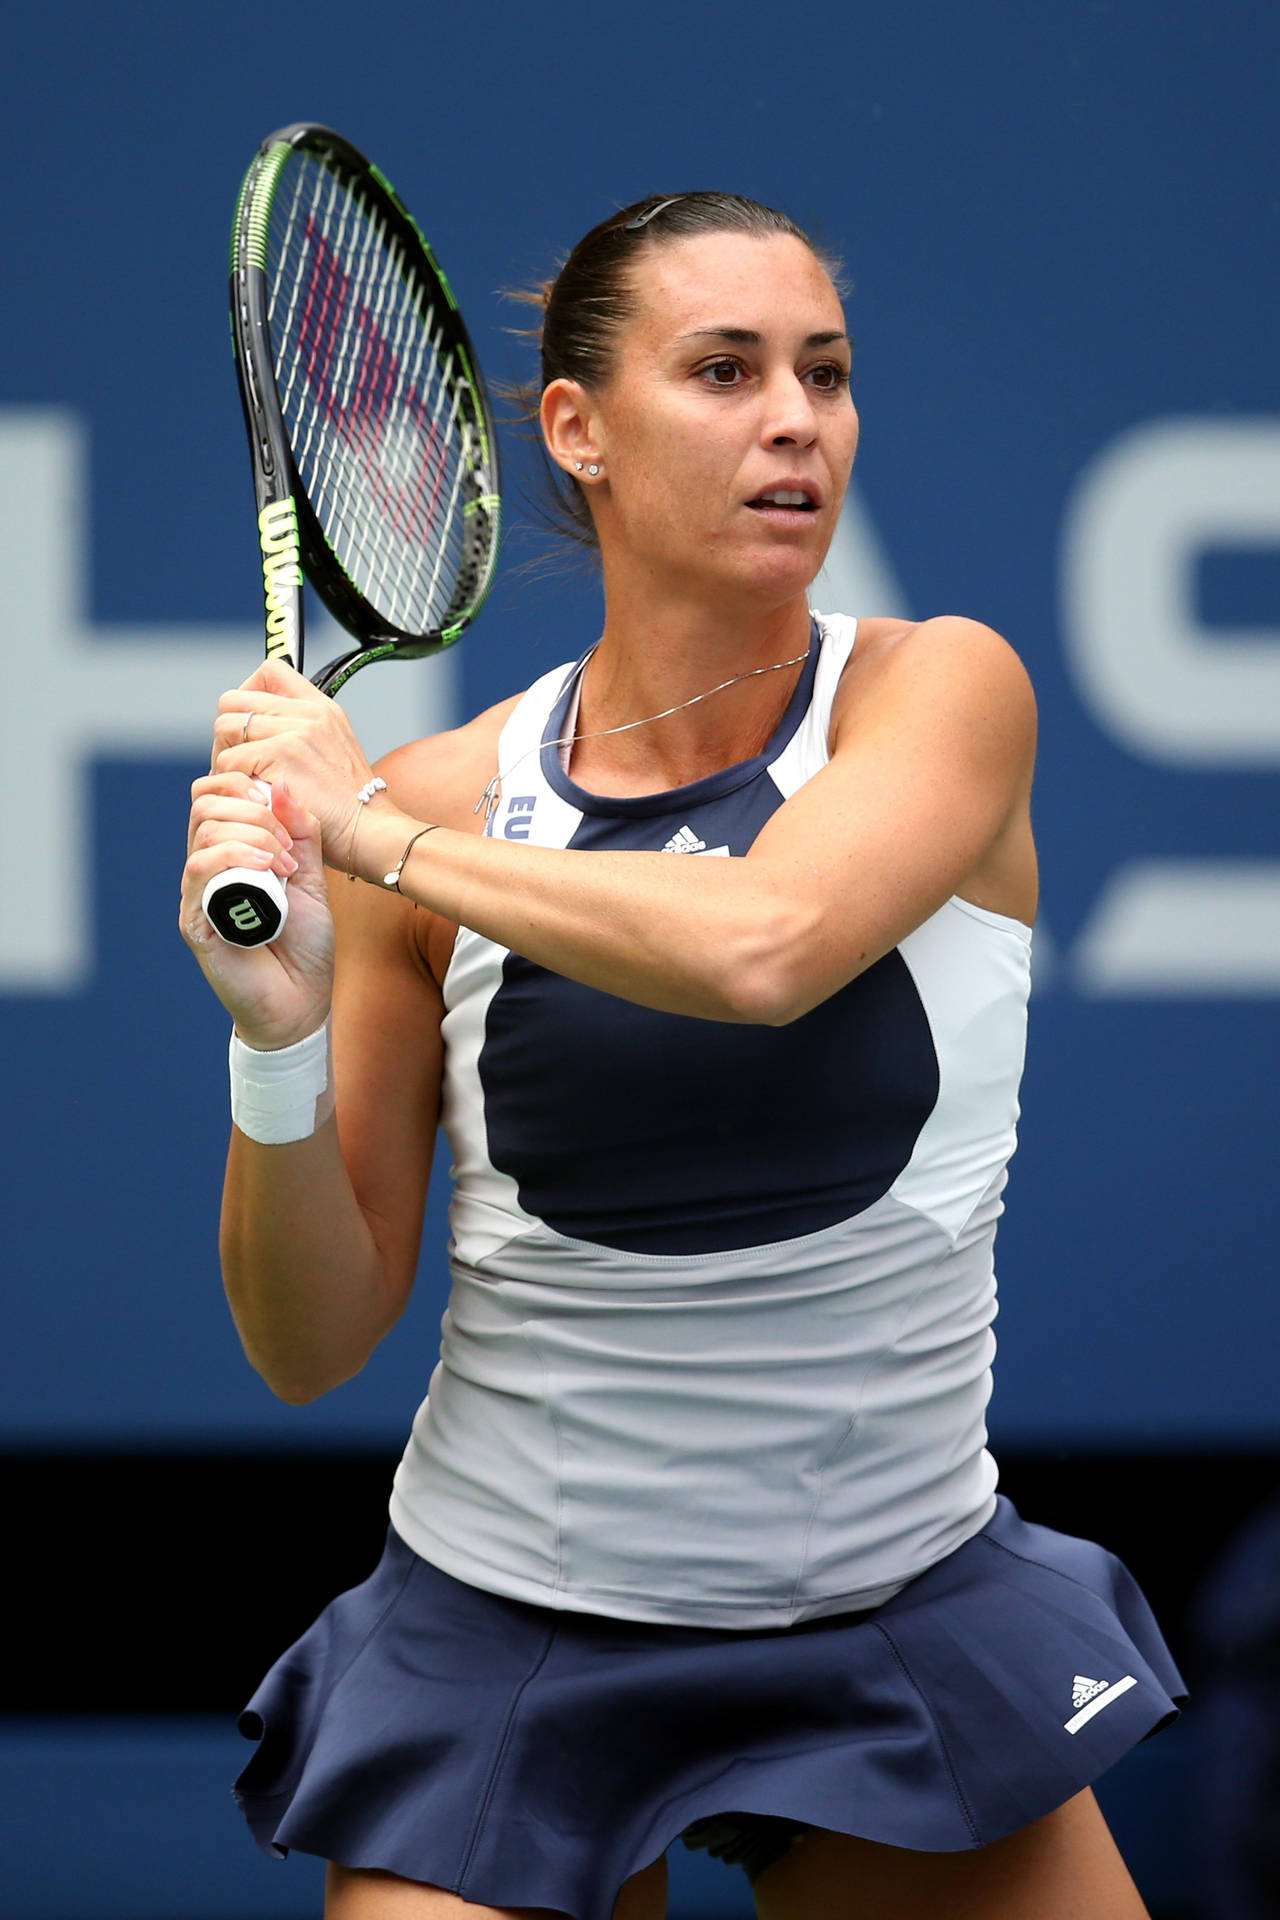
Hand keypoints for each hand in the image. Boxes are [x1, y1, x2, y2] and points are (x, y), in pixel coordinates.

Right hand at [179, 775, 333, 1049]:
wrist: (301, 1002)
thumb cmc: (304, 944)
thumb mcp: (312, 877)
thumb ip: (301, 832)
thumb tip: (281, 782)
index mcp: (232, 852)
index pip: (217, 793)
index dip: (247, 784)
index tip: (285, 807)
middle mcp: (208, 867)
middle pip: (205, 802)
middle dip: (253, 807)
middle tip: (289, 842)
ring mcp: (199, 893)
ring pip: (203, 830)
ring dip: (252, 832)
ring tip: (286, 863)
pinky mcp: (195, 920)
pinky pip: (199, 869)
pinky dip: (234, 856)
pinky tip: (269, 869)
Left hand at [210, 660, 375, 872]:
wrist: (370, 830)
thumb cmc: (349, 805)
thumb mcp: (335, 752)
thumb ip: (303, 733)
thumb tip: (263, 727)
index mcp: (321, 707)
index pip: (270, 671)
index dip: (247, 694)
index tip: (249, 723)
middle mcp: (308, 712)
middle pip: (235, 700)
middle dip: (228, 732)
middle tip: (237, 761)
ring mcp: (294, 731)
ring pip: (225, 727)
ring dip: (225, 756)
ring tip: (242, 780)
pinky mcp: (280, 755)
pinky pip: (230, 759)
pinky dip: (232, 780)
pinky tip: (250, 794)